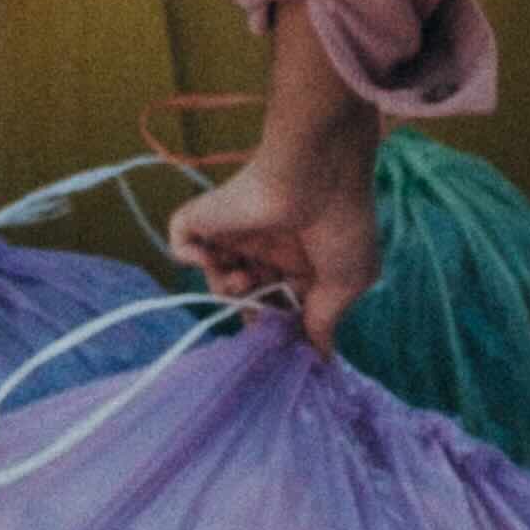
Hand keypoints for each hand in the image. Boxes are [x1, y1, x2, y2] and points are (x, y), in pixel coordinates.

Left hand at [169, 139, 377, 354]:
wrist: (317, 170)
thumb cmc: (342, 225)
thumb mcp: (347, 282)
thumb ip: (325, 321)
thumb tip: (322, 360)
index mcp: (301, 260)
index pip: (280, 302)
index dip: (279, 323)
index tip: (284, 338)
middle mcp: (266, 246)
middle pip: (247, 293)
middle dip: (253, 311)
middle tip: (262, 315)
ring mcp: (235, 230)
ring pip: (216, 275)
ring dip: (227, 289)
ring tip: (245, 280)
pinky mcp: (207, 215)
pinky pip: (182, 243)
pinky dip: (189, 257)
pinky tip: (215, 258)